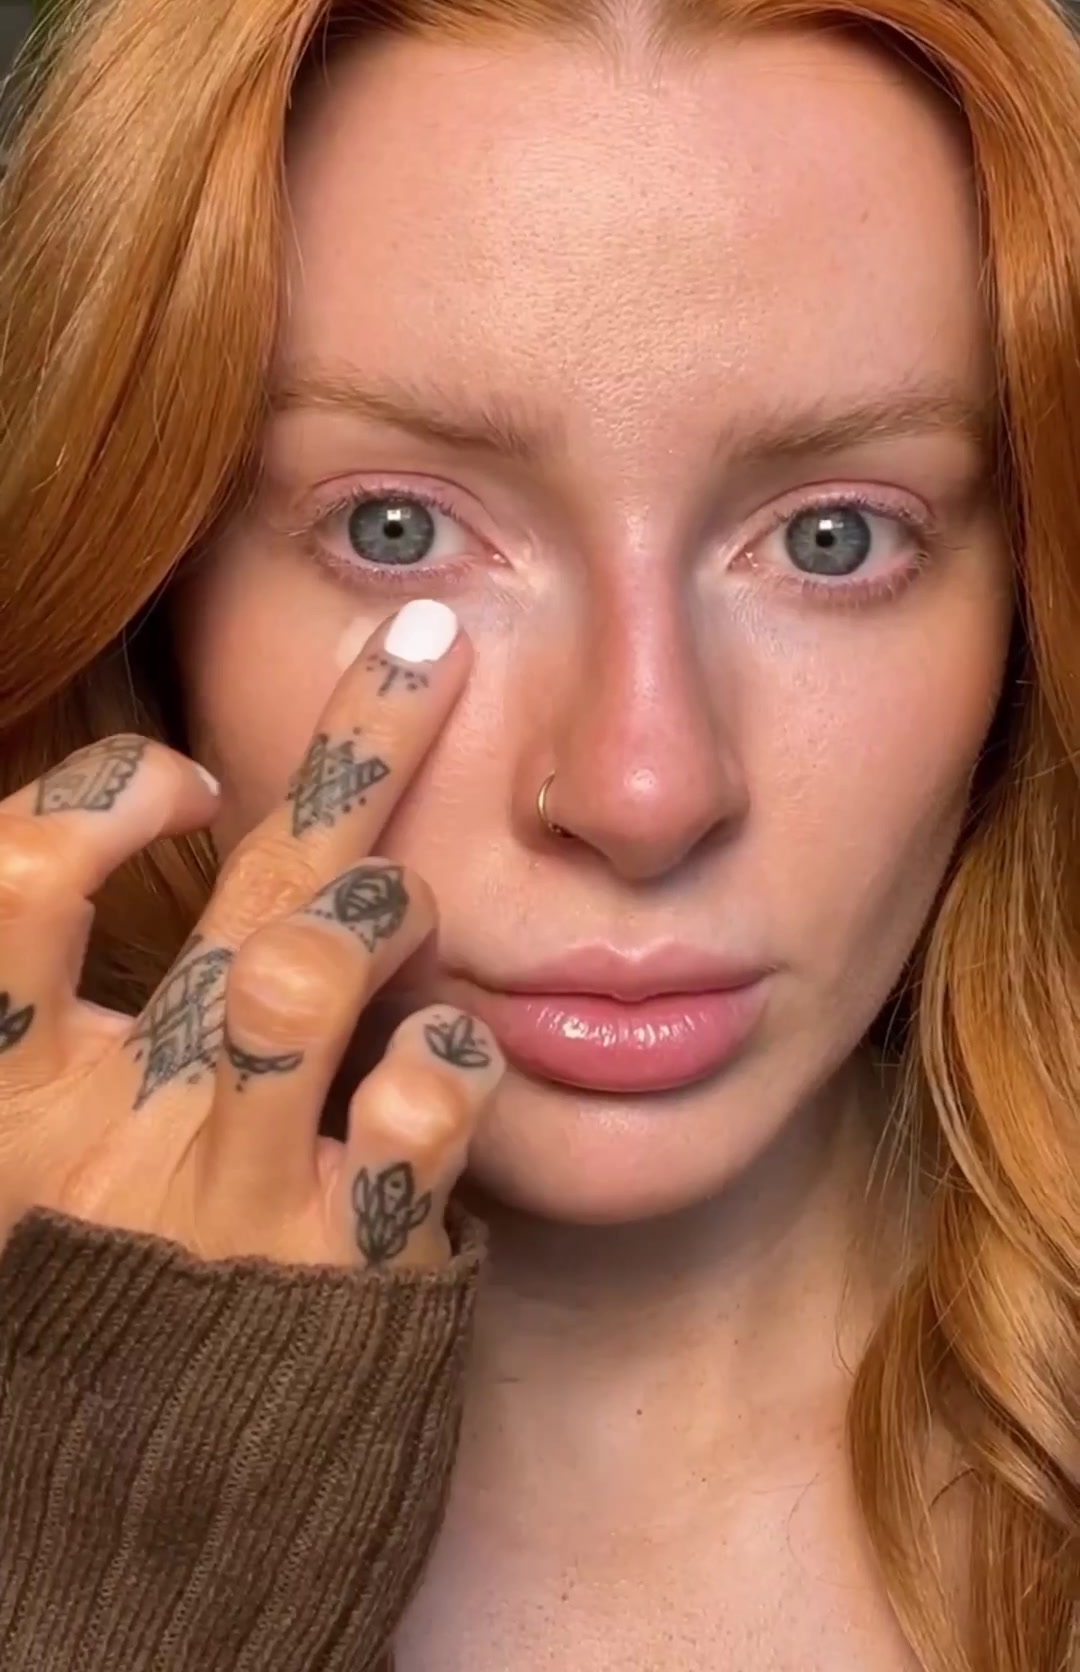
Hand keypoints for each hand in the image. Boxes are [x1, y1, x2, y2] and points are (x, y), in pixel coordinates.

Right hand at [0, 601, 502, 1268]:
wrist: (126, 1550)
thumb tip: (140, 882)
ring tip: (403, 915)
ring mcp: (225, 1198)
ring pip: (320, 964)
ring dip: (390, 911)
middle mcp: (105, 1131)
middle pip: (238, 880)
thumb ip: (65, 1033)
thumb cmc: (81, 1317)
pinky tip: (454, 1063)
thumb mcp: (36, 1169)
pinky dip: (457, 1056)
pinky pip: (426, 1102)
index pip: (15, 889)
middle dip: (354, 742)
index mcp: (2, 1100)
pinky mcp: (338, 1266)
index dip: (103, 799)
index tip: (189, 774)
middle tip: (425, 649)